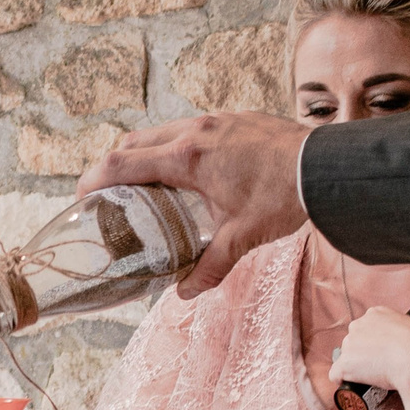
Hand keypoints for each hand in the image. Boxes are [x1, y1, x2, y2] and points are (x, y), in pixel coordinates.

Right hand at [80, 113, 308, 297]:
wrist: (326, 167)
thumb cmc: (283, 196)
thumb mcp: (242, 237)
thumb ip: (210, 265)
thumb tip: (186, 292)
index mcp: (186, 158)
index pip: (121, 163)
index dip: (93, 180)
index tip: (82, 197)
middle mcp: (194, 131)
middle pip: (133, 142)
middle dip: (113, 166)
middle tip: (108, 193)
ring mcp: (214, 120)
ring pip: (161, 131)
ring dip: (146, 154)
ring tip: (146, 183)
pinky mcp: (234, 118)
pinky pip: (189, 128)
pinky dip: (174, 146)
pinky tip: (189, 171)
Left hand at [329, 305, 409, 396]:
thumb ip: (401, 334)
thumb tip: (402, 346)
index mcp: (377, 313)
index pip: (366, 329)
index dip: (375, 344)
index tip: (385, 353)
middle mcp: (359, 324)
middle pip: (353, 342)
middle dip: (363, 354)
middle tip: (381, 366)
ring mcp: (350, 344)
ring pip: (345, 358)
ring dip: (356, 368)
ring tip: (376, 376)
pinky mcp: (346, 364)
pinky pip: (336, 375)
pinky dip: (343, 383)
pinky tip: (356, 387)